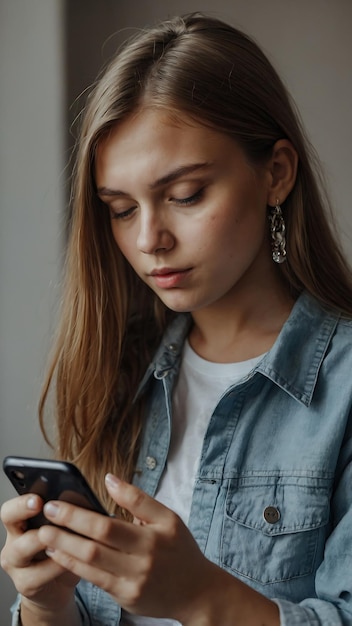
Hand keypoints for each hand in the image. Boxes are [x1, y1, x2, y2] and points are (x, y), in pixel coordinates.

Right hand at [0, 494, 78, 613]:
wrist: (57, 586)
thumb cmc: (63, 550)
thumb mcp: (64, 529)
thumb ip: (65, 515)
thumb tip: (81, 497)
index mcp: (21, 523)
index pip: (12, 507)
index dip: (21, 502)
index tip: (38, 498)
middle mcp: (13, 541)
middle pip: (9, 520)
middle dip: (24, 510)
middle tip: (43, 506)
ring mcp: (16, 564)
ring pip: (22, 549)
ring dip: (44, 540)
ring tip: (64, 535)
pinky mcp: (25, 583)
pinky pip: (39, 573)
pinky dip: (58, 564)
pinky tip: (71, 559)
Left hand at [37, 475, 218, 622]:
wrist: (196, 592)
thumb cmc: (180, 550)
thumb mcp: (168, 518)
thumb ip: (138, 499)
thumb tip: (110, 479)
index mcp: (154, 536)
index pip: (109, 524)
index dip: (80, 514)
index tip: (59, 500)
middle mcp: (142, 561)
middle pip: (96, 544)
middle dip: (66, 527)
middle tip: (47, 513)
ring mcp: (133, 582)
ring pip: (91, 564)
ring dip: (64, 548)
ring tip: (44, 534)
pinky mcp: (126, 598)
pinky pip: (94, 580)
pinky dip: (74, 566)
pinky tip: (60, 554)